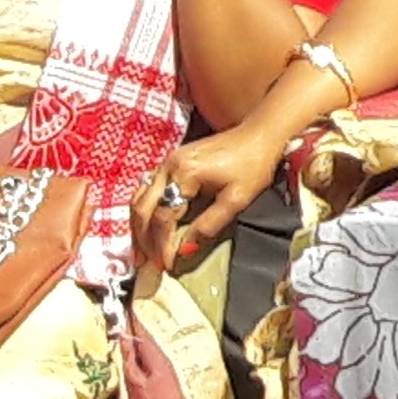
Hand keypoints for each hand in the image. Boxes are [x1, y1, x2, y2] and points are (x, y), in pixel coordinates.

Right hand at [137, 123, 286, 281]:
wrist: (259, 134)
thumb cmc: (254, 164)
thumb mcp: (237, 198)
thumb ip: (210, 224)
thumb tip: (185, 250)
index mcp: (184, 174)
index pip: (163, 217)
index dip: (161, 244)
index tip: (165, 264)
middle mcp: (168, 166)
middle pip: (143, 209)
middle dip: (142, 239)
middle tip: (146, 262)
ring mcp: (167, 162)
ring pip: (139, 199)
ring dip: (138, 226)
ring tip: (142, 251)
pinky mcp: (171, 161)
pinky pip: (148, 189)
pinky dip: (144, 210)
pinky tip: (147, 226)